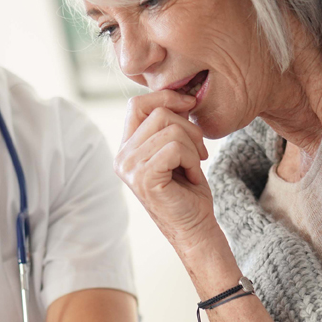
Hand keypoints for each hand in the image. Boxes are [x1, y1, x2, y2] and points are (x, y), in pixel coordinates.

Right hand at [116, 90, 217, 241]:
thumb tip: (181, 95)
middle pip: (159, 113)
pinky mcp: (144, 178)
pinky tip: (192, 176)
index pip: (137, 103)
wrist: (194, 226)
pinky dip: (192, 160)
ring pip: (171, 130)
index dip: (166, 98)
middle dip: (189, 128)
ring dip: (193, 148)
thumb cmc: (188, 189)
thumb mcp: (176, 148)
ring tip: (194, 166)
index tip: (189, 106)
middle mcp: (122, 157)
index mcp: (126, 147)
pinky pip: (175, 148)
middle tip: (199, 152)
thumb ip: (169, 124)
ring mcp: (130, 168)